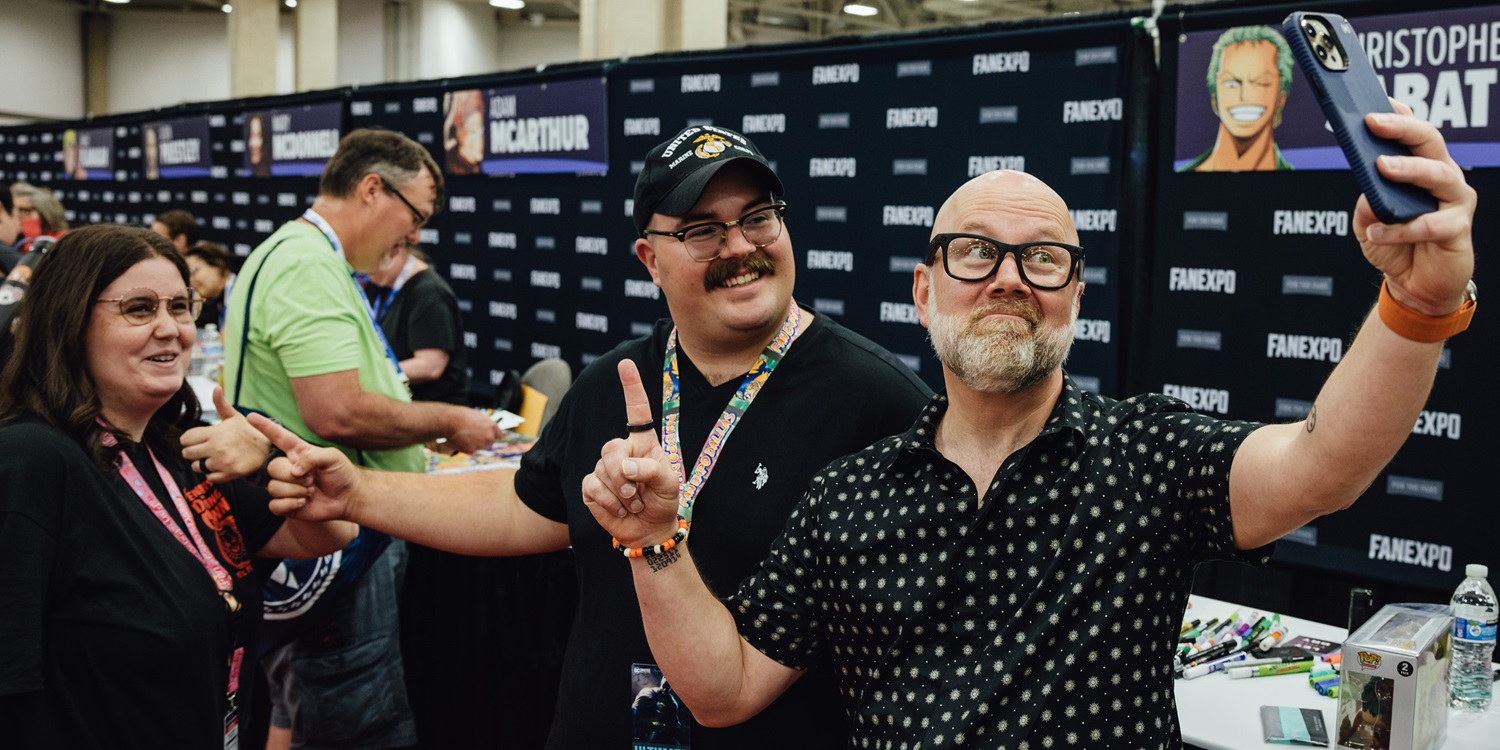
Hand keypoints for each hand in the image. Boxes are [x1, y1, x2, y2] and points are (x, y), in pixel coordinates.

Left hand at [181, 386, 271, 482]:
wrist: (268, 450)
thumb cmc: (248, 432)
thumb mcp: (234, 417)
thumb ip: (221, 404)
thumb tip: (216, 387)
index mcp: (214, 432)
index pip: (185, 439)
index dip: (190, 440)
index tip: (199, 440)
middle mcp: (216, 447)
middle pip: (187, 454)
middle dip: (194, 452)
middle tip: (206, 450)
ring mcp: (221, 462)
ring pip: (197, 466)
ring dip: (203, 464)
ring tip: (215, 458)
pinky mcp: (228, 474)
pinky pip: (209, 477)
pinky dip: (213, 473)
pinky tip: (223, 466)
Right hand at [249, 413, 361, 521]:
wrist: (348, 497)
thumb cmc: (341, 473)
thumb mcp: (332, 457)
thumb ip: (312, 457)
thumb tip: (293, 470)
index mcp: (297, 452)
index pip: (277, 437)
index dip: (264, 426)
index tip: (250, 416)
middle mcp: (287, 467)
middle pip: (272, 467)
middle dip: (293, 476)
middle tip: (312, 480)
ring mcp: (285, 485)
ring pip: (273, 487)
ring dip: (296, 491)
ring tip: (311, 491)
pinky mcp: (285, 504)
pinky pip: (274, 505)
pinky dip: (289, 505)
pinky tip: (304, 502)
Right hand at [442, 406, 503, 453]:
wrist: (450, 421)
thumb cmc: (462, 416)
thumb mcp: (478, 417)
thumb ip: (485, 425)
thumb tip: (487, 430)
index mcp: (492, 426)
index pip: (499, 435)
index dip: (493, 435)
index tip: (488, 435)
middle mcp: (489, 436)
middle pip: (491, 442)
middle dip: (484, 440)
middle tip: (474, 436)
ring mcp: (481, 444)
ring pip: (480, 447)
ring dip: (475, 444)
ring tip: (465, 436)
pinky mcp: (472, 450)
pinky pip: (472, 451)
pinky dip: (467, 447)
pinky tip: (461, 440)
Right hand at [580, 359, 681, 548]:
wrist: (649, 530)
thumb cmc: (663, 501)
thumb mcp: (669, 484)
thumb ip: (651, 470)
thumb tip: (624, 466)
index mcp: (644, 443)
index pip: (636, 411)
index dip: (631, 387)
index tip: (625, 363)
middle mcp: (622, 451)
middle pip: (611, 449)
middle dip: (623, 474)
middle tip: (636, 493)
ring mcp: (604, 468)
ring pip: (600, 470)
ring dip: (620, 494)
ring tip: (633, 503)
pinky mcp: (592, 487)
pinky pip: (591, 487)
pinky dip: (608, 504)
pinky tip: (619, 511)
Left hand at [1356, 101, 1476, 314]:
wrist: (1416, 286)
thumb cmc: (1394, 245)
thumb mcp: (1368, 222)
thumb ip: (1367, 201)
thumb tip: (1368, 187)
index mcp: (1421, 167)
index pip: (1413, 134)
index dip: (1398, 114)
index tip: (1373, 102)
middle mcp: (1442, 176)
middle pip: (1430, 141)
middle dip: (1402, 128)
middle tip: (1373, 122)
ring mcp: (1454, 201)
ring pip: (1438, 174)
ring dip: (1410, 168)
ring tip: (1381, 168)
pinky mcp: (1458, 228)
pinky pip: (1433, 224)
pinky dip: (1402, 228)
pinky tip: (1378, 232)